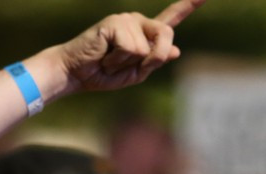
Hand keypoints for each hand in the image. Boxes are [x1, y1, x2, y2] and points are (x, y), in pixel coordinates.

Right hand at [58, 0, 205, 92]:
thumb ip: (155, 61)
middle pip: (166, 36)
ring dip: (128, 64)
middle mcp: (138, 22)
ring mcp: (126, 20)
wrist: (76, 74)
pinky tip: (105, 56)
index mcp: (145, 33)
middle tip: (129, 66)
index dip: (189, 5)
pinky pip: (131, 48)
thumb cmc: (104, 74)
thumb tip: (175, 50)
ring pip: (146, 48)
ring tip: (110, 60)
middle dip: (154, 58)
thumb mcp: (136, 73)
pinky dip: (118, 60)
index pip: (171, 17)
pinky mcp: (115, 23)